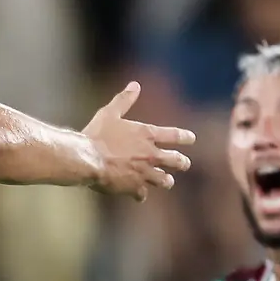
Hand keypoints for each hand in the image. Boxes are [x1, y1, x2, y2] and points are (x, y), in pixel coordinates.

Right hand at [85, 82, 193, 201]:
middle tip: (184, 164)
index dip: (185, 137)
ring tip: (167, 181)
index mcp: (147, 135)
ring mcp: (144, 172)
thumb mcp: (110, 113)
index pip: (174, 135)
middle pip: (175, 160)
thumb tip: (134, 85)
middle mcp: (151, 154)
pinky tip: (140, 195)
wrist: (87, 160)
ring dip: (166, 180)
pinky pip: (143, 193)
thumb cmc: (97, 135)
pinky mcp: (134, 187)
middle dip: (182, 162)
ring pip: (164, 180)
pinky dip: (141, 194)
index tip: (191, 139)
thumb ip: (124, 100)